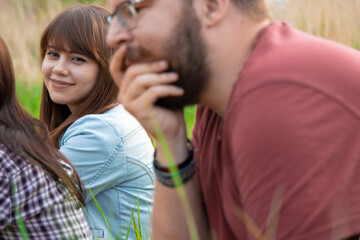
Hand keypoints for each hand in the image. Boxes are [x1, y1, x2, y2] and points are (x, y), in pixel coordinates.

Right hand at [110, 46, 187, 160]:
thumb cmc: (169, 108)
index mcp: (127, 88)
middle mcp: (123, 95)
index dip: (118, 57)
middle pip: (132, 71)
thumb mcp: (161, 87)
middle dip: (151, 65)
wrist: (173, 132)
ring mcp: (128, 103)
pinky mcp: (137, 110)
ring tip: (176, 77)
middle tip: (168, 64)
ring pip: (142, 81)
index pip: (116, 70)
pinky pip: (152, 92)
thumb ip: (154, 74)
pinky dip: (168, 89)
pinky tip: (179, 91)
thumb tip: (162, 53)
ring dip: (162, 77)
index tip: (126, 45)